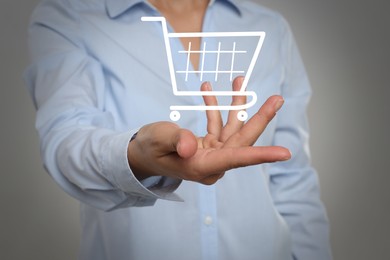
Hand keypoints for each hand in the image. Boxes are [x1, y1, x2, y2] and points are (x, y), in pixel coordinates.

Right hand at [127, 77, 290, 184]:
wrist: (141, 156)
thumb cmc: (148, 150)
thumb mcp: (157, 140)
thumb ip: (174, 140)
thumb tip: (190, 145)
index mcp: (202, 166)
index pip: (237, 159)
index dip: (261, 155)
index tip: (285, 153)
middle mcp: (212, 163)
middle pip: (242, 140)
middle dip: (259, 118)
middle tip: (277, 99)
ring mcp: (212, 155)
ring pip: (232, 129)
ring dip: (236, 105)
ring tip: (239, 81)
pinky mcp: (209, 147)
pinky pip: (217, 125)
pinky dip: (215, 108)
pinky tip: (208, 89)